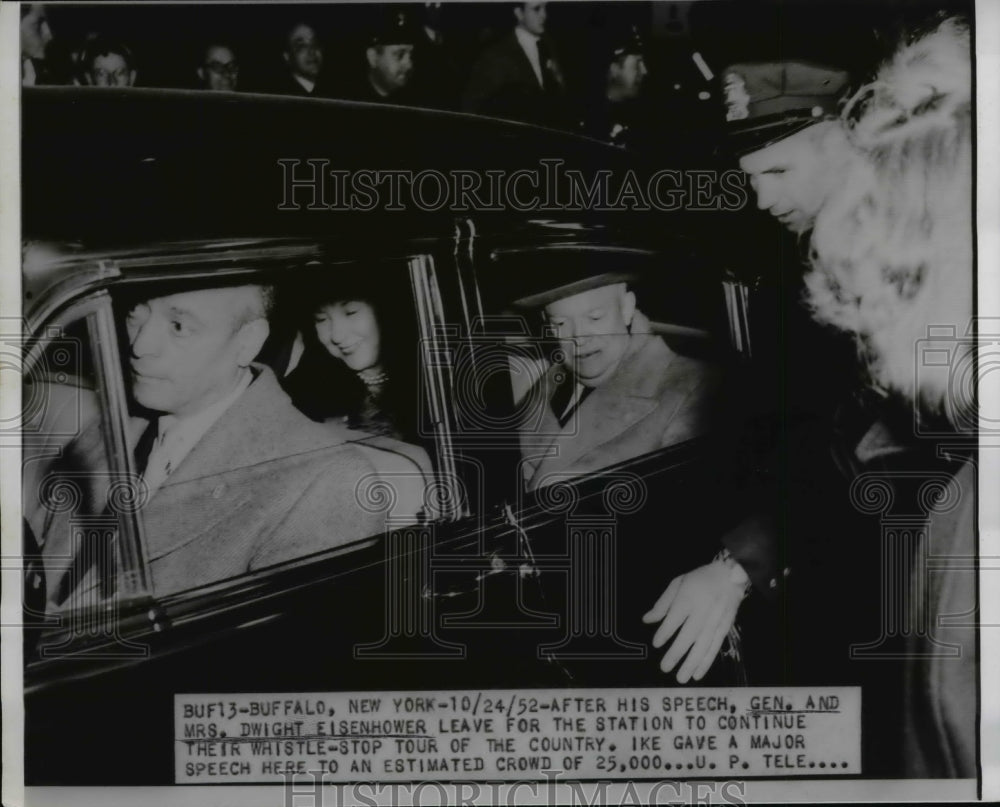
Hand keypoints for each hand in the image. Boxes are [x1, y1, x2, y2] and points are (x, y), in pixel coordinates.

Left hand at [642, 560, 747, 682]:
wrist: (729, 576)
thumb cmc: (699, 580)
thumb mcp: (677, 584)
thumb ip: (662, 604)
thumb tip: (647, 620)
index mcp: (688, 598)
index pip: (675, 618)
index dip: (665, 632)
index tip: (656, 644)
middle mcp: (702, 612)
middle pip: (688, 635)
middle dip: (676, 653)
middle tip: (665, 668)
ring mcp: (715, 622)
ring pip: (702, 646)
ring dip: (691, 663)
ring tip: (681, 678)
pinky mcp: (725, 629)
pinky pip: (714, 648)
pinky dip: (706, 662)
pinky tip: (698, 674)